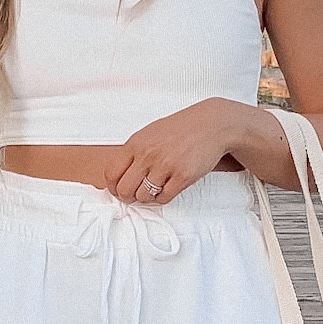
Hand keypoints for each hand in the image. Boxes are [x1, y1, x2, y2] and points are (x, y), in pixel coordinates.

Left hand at [103, 98, 261, 203]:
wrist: (210, 125)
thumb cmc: (180, 129)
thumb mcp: (150, 134)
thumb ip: (134, 153)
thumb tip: (119, 177)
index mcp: (136, 143)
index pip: (112, 173)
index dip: (113, 187)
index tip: (118, 190)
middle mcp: (149, 155)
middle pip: (125, 190)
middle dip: (128, 196)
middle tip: (134, 195)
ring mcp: (166, 166)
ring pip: (144, 197)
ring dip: (147, 197)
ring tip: (154, 188)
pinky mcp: (183, 177)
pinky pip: (164, 198)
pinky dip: (163, 197)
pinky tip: (167, 187)